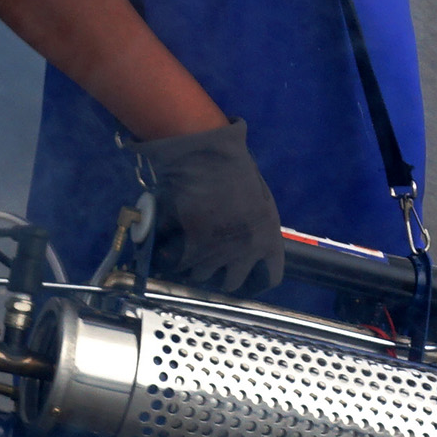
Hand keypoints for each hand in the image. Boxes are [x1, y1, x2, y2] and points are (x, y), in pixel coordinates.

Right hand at [134, 121, 285, 294]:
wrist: (204, 153)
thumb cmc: (232, 168)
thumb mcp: (260, 199)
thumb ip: (257, 227)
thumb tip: (250, 247)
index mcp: (269, 237)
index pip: (270, 277)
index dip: (254, 279)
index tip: (243, 275)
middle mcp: (246, 251)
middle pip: (231, 283)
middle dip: (219, 274)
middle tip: (207, 259)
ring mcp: (216, 251)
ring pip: (200, 275)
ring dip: (192, 265)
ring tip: (184, 247)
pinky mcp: (188, 247)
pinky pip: (176, 264)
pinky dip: (168, 257)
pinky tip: (165, 244)